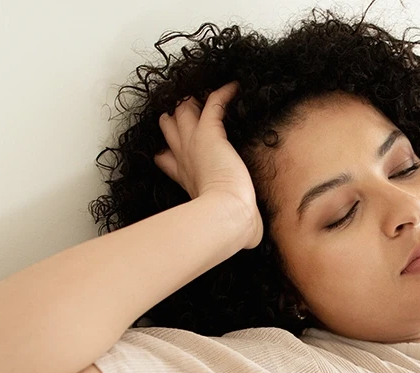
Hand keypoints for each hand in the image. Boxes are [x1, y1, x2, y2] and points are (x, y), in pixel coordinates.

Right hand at [154, 81, 261, 247]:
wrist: (226, 215)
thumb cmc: (226, 222)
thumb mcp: (222, 222)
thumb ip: (233, 225)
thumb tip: (252, 240)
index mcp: (184, 177)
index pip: (168, 159)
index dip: (168, 151)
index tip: (167, 149)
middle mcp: (184, 157)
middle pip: (171, 127)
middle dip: (176, 117)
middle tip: (185, 109)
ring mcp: (194, 142)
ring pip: (185, 111)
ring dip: (193, 101)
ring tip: (202, 94)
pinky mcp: (209, 132)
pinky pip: (213, 103)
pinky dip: (223, 92)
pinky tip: (233, 86)